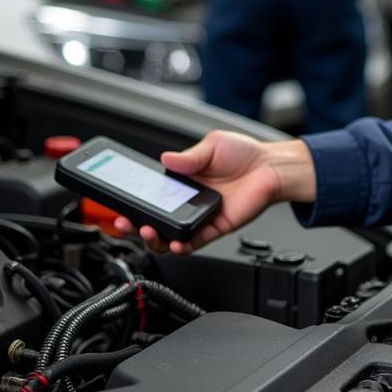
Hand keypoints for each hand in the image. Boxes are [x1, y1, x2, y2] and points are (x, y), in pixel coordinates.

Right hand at [113, 130, 314, 254]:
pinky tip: (175, 242)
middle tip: (125, 222)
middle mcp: (187, 201)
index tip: (119, 203)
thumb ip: (189, 156)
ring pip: (170, 236)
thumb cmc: (245, 154)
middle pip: (154, 220)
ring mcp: (200, 216)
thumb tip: (167, 159)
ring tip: (147, 232)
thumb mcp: (212, 145)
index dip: (133, 201)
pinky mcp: (215, 227)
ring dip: (154, 238)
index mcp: (182, 181)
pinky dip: (182, 246)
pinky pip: (195, 242)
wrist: (272, 166)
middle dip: (134, 224)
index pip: (151, 195)